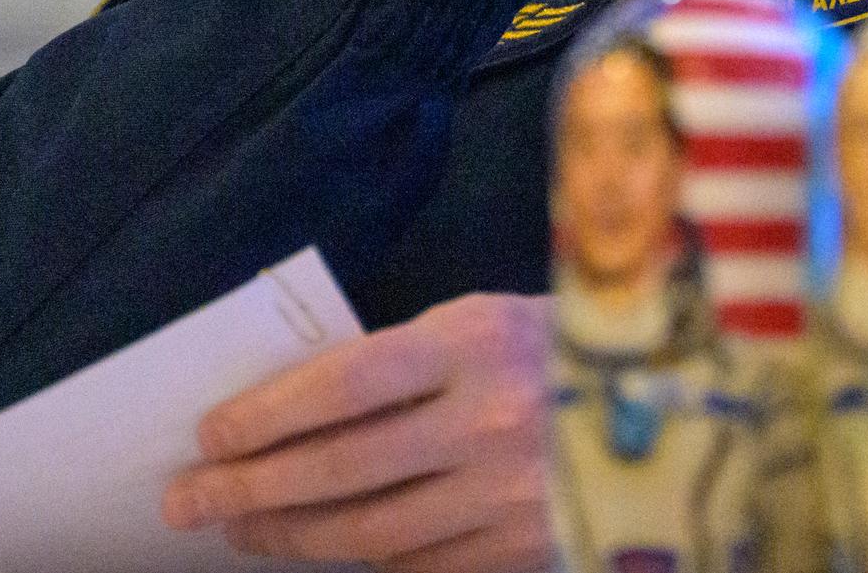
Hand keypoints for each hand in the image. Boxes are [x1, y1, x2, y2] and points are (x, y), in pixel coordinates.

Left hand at [162, 293, 550, 571]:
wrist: (683, 405)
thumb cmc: (569, 347)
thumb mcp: (496, 320)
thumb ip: (413, 361)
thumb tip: (299, 412)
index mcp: (481, 338)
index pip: (345, 384)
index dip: (267, 414)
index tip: (210, 434)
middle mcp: (490, 418)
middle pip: (337, 467)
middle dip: (247, 488)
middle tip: (184, 500)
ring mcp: (507, 494)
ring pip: (364, 531)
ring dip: (286, 535)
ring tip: (238, 530)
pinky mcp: (522, 550)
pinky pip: (416, 567)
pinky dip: (363, 560)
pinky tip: (330, 548)